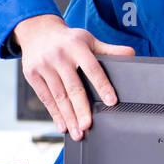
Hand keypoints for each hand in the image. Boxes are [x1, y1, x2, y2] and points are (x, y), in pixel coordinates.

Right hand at [13, 14, 134, 139]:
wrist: (37, 31)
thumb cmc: (68, 40)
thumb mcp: (88, 40)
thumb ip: (109, 50)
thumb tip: (131, 55)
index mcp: (77, 46)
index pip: (92, 68)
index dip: (102, 85)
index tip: (111, 101)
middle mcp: (59, 56)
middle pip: (73, 87)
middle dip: (81, 108)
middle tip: (88, 125)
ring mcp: (44, 66)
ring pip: (59, 96)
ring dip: (69, 117)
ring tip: (78, 132)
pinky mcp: (31, 75)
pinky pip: (46, 98)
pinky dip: (55, 114)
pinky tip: (63, 126)